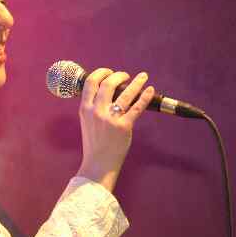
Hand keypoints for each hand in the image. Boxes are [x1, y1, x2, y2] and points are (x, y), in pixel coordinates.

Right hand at [76, 69, 154, 191]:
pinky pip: (137, 107)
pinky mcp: (124, 127)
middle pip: (107, 84)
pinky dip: (145, 96)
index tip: (108, 72)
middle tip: (125, 76)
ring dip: (135, 82)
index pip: (90, 82)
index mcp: (85, 109)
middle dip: (118, 75)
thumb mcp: (87, 122)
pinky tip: (150, 90)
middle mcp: (96, 111)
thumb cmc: (94, 144)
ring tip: (142, 76)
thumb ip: (93, 108)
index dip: (101, 73)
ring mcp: (110, 119)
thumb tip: (107, 94)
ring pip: (125, 93)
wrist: (98, 164)